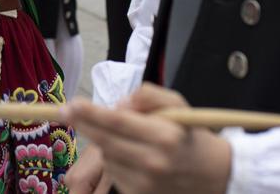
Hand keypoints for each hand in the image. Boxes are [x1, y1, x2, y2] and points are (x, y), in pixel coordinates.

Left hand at [63, 84, 231, 193]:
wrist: (213, 174)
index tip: (70, 104)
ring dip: (105, 142)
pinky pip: (114, 173)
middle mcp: (154, 162)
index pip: (118, 122)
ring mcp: (146, 183)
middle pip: (105, 141)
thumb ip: (148, 96)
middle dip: (83, 124)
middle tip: (66, 110)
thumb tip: (118, 105)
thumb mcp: (178, 105)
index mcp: (165, 136)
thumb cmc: (191, 134)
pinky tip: (129, 154)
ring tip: (124, 136)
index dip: (90, 113)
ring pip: (107, 156)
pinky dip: (114, 160)